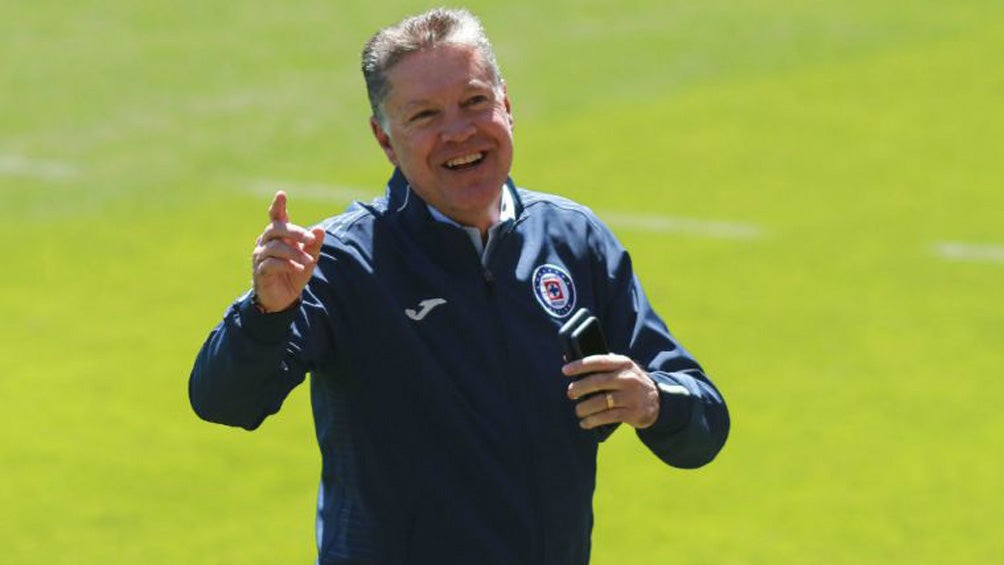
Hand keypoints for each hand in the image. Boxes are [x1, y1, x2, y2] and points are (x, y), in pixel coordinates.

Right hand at [251, 191, 325, 311]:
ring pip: (275, 248)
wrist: (284, 299)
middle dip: (294, 232)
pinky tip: (298, 269)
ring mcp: (261, 257)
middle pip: (276, 229)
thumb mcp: (309, 259)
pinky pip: (271, 263)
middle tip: (311, 240)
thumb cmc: (295, 273)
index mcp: (278, 236)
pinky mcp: (260, 271)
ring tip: (309, 262)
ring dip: (294, 254)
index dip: (278, 206)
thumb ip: (313, 245)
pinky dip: (286, 265)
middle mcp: (266, 243)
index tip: (281, 194)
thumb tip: (320, 229)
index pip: (276, 217)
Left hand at [563, 354, 659, 429]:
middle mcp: (627, 378)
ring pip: (601, 402)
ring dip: (585, 408)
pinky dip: (593, 421)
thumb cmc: (629, 381)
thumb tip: (567, 358)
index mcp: (623, 363)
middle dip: (579, 388)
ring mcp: (630, 396)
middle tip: (570, 393)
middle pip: (598, 382)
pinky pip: (607, 417)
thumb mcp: (621, 368)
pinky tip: (585, 422)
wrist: (657, 400)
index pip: (599, 361)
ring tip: (578, 411)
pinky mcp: (632, 413)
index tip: (565, 370)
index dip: (580, 365)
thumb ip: (600, 364)